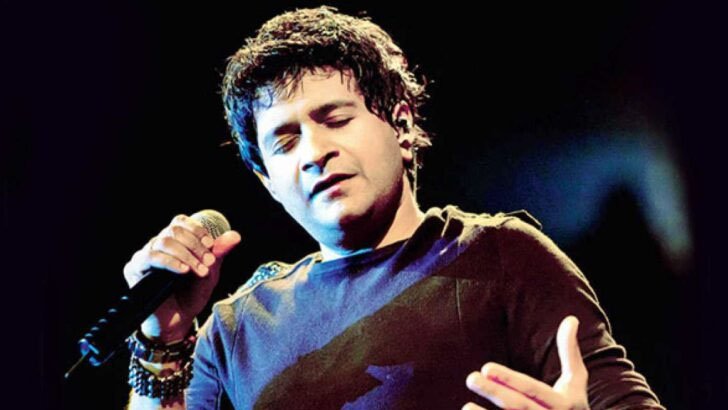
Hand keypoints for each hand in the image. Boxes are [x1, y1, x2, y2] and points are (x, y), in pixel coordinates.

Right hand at [123, 214, 241, 342]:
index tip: (211, 244)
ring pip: (163, 242)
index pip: (180, 222)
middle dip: (195, 244)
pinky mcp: (134, 269)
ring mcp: (145, 256)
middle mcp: (157, 245)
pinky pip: (150, 257)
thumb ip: (219, 253)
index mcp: (174, 242)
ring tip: (200, 270)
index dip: (196, 230)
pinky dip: (170, 262)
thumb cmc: (192, 295)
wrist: (178, 321)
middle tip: (208, 262)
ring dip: (186, 254)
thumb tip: (235, 236)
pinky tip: (184, 271)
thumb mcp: (209, 272)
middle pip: (173, 230)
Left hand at [463, 316, 588, 409]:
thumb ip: (570, 354)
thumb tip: (571, 318)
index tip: (485, 367)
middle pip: (519, 407)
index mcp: (563, 405)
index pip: (533, 390)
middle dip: (494, 392)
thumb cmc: (573, 409)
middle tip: (471, 377)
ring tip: (466, 406)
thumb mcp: (576, 384)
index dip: (510, 379)